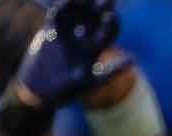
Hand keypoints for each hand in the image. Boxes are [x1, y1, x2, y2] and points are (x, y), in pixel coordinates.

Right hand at [12, 0, 130, 111]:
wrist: (38, 90)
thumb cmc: (66, 90)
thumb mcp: (90, 82)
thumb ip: (111, 71)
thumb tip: (133, 60)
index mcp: (96, 48)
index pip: (109, 30)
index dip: (111, 22)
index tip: (109, 15)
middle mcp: (84, 37)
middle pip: (96, 16)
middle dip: (100, 6)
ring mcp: (68, 32)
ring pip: (78, 11)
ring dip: (81, 3)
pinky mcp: (51, 29)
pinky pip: (58, 14)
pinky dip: (61, 7)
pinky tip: (65, 2)